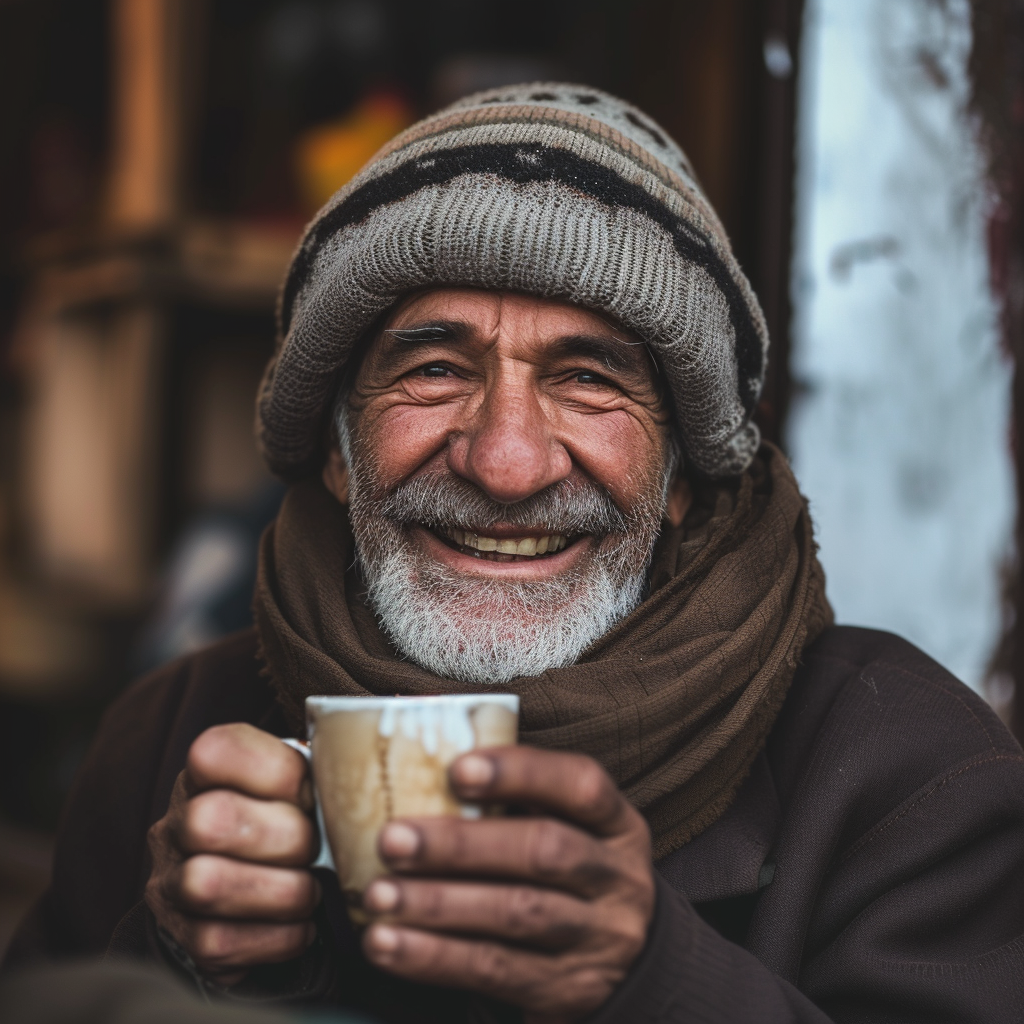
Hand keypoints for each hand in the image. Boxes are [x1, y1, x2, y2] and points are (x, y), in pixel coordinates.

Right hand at [145, 724, 319, 984]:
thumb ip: (317, 770)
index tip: (311, 793)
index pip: (217, 751)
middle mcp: (176, 822)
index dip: (276, 771)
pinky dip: (275, 936)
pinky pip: (220, 942)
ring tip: (312, 891)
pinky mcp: (184, 936)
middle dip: (284, 837)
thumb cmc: (286, 818)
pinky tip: (301, 925)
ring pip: (207, 884)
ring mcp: (172, 881)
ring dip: (280, 892)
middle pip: (210, 820)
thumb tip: (366, 771)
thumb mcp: (295, 780)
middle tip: (317, 848)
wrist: (245, 884)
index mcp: (206, 772)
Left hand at [361, 747, 654, 1021]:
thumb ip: (519, 804)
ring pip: (515, 914)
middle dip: (461, 844)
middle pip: (543, 852)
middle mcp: (617, 878)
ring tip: (380, 894)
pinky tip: (387, 943)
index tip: (457, 768)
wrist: (626, 968)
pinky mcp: (566, 991)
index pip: (580, 785)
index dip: (521, 772)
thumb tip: (420, 766)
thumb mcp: (570, 831)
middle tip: (393, 838)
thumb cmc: (571, 875)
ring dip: (438, 904)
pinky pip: (494, 970)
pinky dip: (433, 957)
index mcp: (616, 824)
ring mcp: (597, 938)